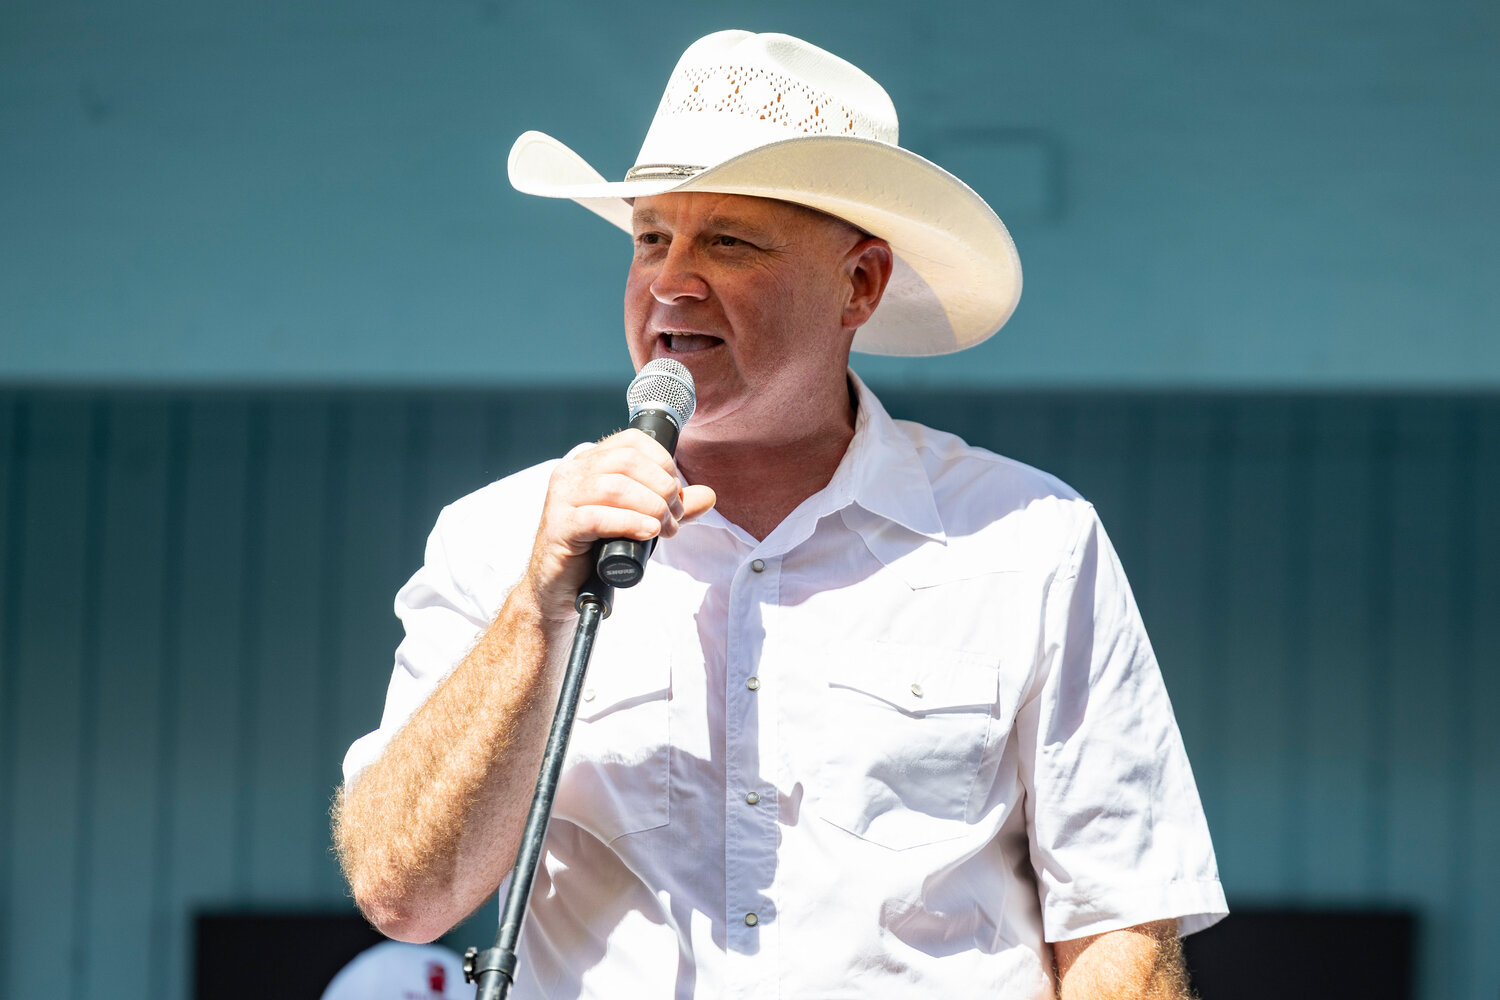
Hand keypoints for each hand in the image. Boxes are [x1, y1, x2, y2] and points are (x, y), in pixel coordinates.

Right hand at [522, 429, 715, 622]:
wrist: (559, 587)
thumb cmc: (596, 550)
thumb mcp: (638, 522)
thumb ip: (670, 507)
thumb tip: (709, 495)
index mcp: (589, 463)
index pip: (632, 441)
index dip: (663, 462)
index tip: (677, 491)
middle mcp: (572, 473)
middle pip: (627, 462)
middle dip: (662, 487)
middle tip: (676, 515)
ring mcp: (562, 498)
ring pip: (615, 487)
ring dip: (651, 506)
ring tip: (665, 528)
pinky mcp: (559, 526)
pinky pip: (597, 517)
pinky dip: (630, 523)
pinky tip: (647, 532)